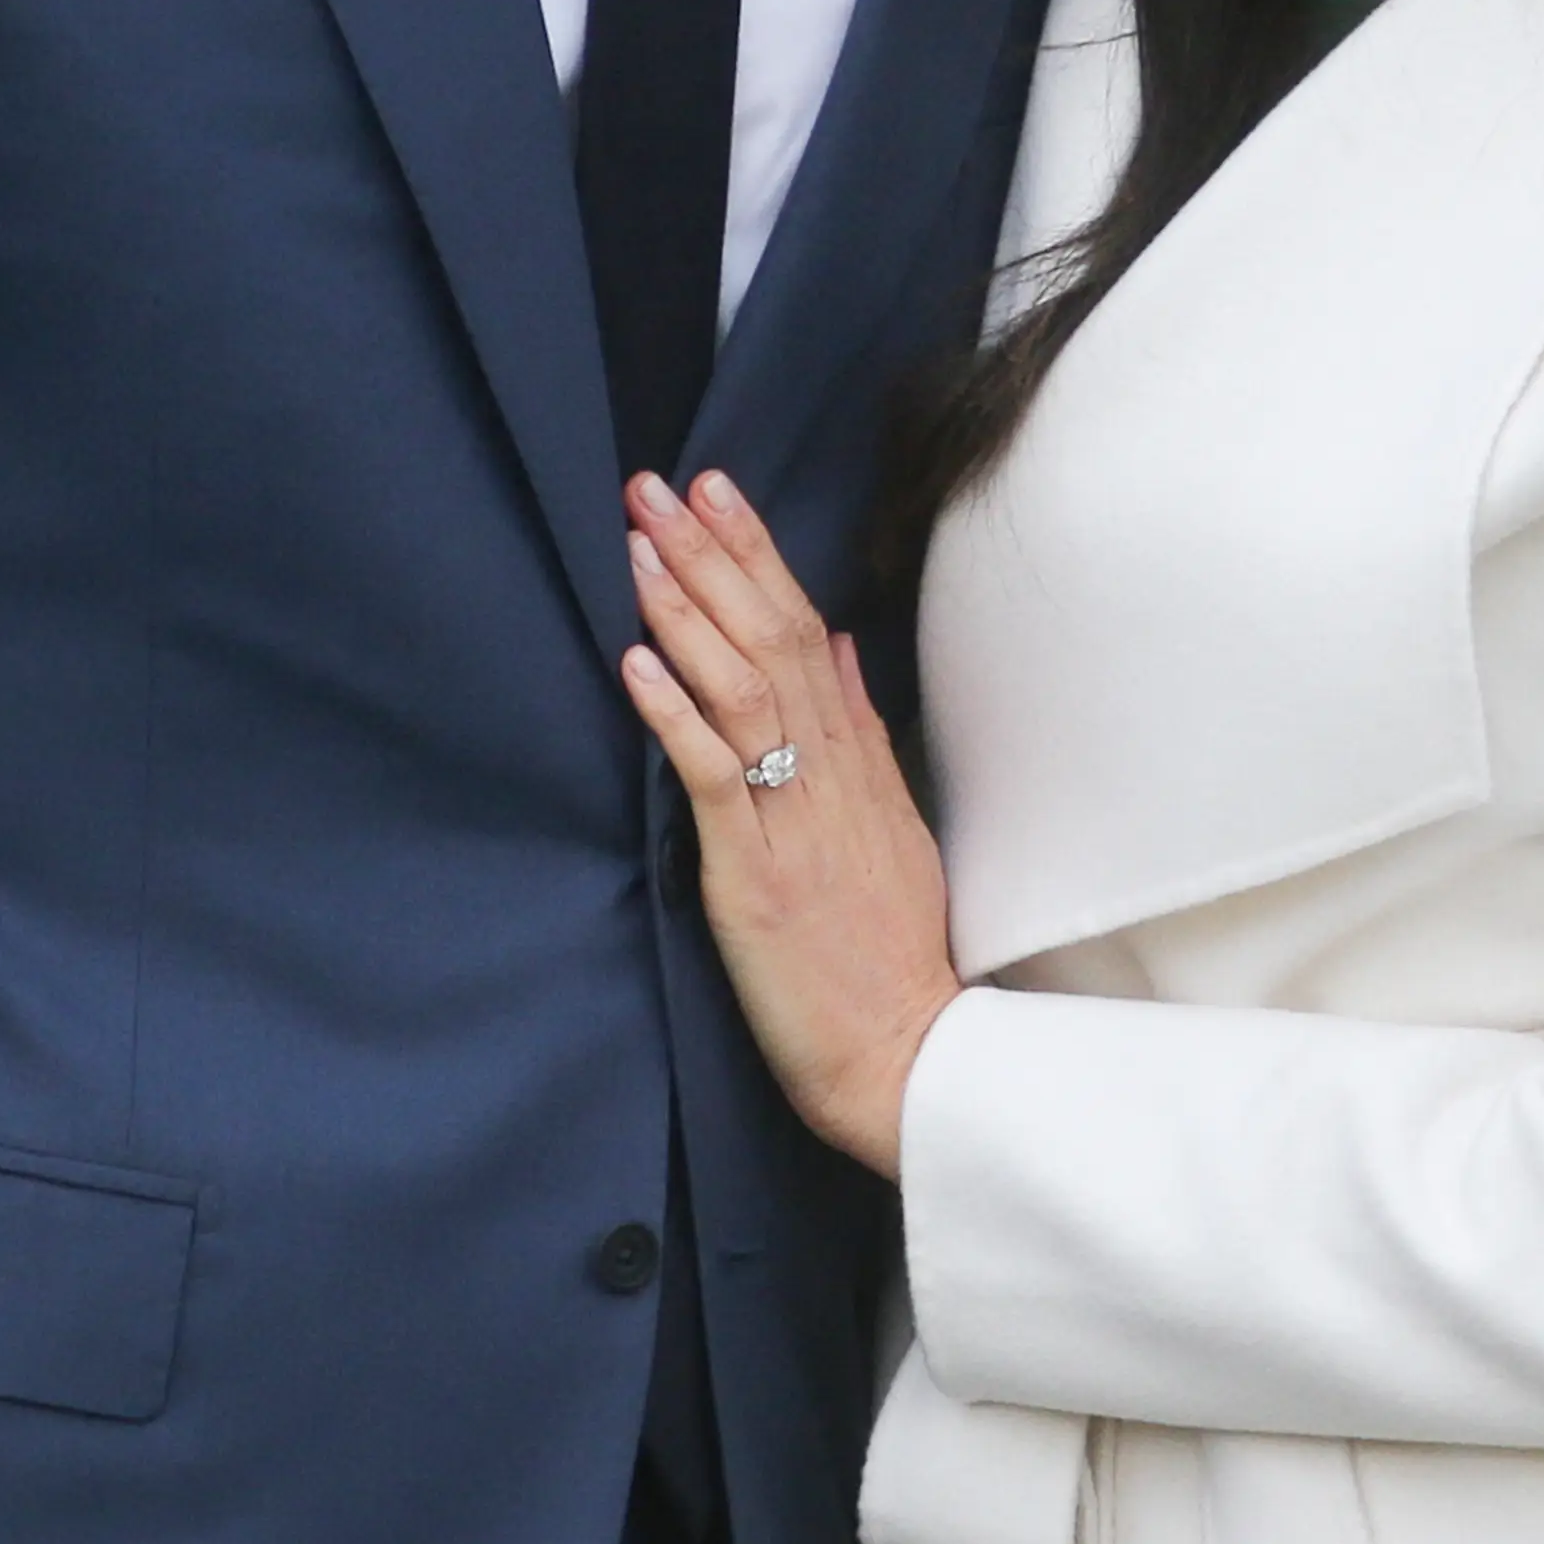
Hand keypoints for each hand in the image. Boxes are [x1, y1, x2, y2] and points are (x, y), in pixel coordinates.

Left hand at [622, 469, 962, 1179]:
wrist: (906, 1058)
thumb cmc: (890, 958)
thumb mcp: (895, 830)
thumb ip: (866, 738)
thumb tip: (847, 651)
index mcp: (859, 766)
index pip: (809, 632)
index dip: (759, 557)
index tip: (718, 491)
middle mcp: (830, 779)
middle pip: (774, 641)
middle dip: (713, 556)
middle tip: (660, 484)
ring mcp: (793, 825)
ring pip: (745, 693)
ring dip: (687, 613)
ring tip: (640, 547)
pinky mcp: (754, 879)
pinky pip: (715, 782)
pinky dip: (676, 717)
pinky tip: (637, 664)